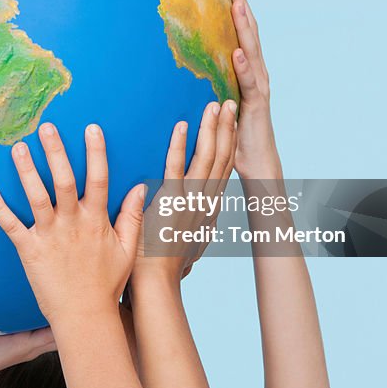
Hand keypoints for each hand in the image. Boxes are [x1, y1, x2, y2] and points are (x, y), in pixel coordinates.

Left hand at [0, 123, 146, 324]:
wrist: (85, 317)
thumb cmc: (107, 284)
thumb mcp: (128, 250)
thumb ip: (133, 217)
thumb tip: (141, 188)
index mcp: (96, 221)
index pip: (98, 179)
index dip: (95, 152)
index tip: (91, 128)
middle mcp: (72, 224)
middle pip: (64, 180)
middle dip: (55, 151)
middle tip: (46, 126)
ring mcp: (50, 236)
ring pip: (36, 196)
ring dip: (26, 171)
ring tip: (18, 147)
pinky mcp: (30, 251)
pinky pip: (12, 226)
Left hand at [135, 100, 236, 281]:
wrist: (156, 285)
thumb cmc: (164, 264)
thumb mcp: (185, 240)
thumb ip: (191, 223)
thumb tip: (197, 215)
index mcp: (208, 209)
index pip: (223, 169)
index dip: (229, 142)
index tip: (231, 121)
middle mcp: (205, 203)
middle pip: (222, 158)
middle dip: (226, 129)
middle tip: (229, 102)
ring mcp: (190, 203)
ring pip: (207, 160)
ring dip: (211, 130)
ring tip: (215, 106)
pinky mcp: (170, 204)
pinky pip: (176, 169)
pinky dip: (179, 146)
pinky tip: (182, 126)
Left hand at [227, 0, 281, 179]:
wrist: (256, 161)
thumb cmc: (235, 131)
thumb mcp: (218, 99)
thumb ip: (210, 79)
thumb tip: (188, 62)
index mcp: (246, 68)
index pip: (241, 30)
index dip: (235, 4)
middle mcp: (256, 72)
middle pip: (249, 31)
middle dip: (241, 2)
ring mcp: (259, 87)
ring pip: (251, 50)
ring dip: (244, 27)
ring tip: (235, 3)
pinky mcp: (256, 105)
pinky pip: (249, 83)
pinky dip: (243, 67)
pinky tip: (235, 52)